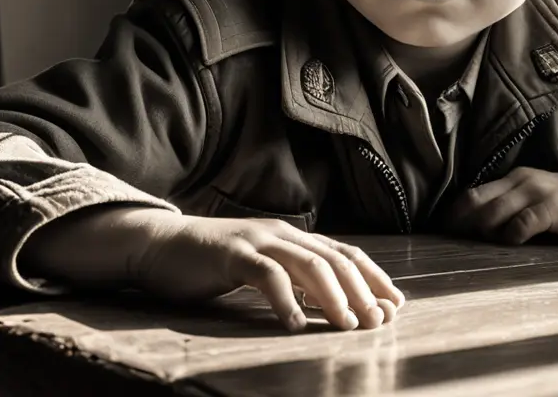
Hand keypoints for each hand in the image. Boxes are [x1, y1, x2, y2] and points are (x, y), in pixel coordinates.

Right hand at [126, 211, 404, 331]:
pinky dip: (284, 300)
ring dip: (333, 295)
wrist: (161, 245)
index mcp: (293, 237)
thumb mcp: (262, 268)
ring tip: (348, 324)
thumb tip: (332, 305)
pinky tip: (294, 324)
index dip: (373, 277)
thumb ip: (293, 279)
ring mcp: (257, 241)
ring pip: (308, 264)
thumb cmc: (213, 263)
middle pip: (334, 259)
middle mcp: (282, 234)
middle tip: (379, 320)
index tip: (396, 304)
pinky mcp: (232, 254)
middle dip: (362, 290)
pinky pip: (266, 275)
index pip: (344, 253)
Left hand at [445, 167, 557, 244]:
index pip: (472, 194)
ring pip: (494, 209)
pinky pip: (525, 220)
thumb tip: (480, 238)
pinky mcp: (557, 207)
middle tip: (448, 247)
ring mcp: (539, 191)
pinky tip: (511, 244)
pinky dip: (512, 234)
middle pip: (475, 200)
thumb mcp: (539, 206)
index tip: (441, 237)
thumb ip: (513, 214)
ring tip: (474, 250)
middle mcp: (522, 180)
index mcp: (514, 179)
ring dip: (481, 231)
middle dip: (459, 225)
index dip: (454, 216)